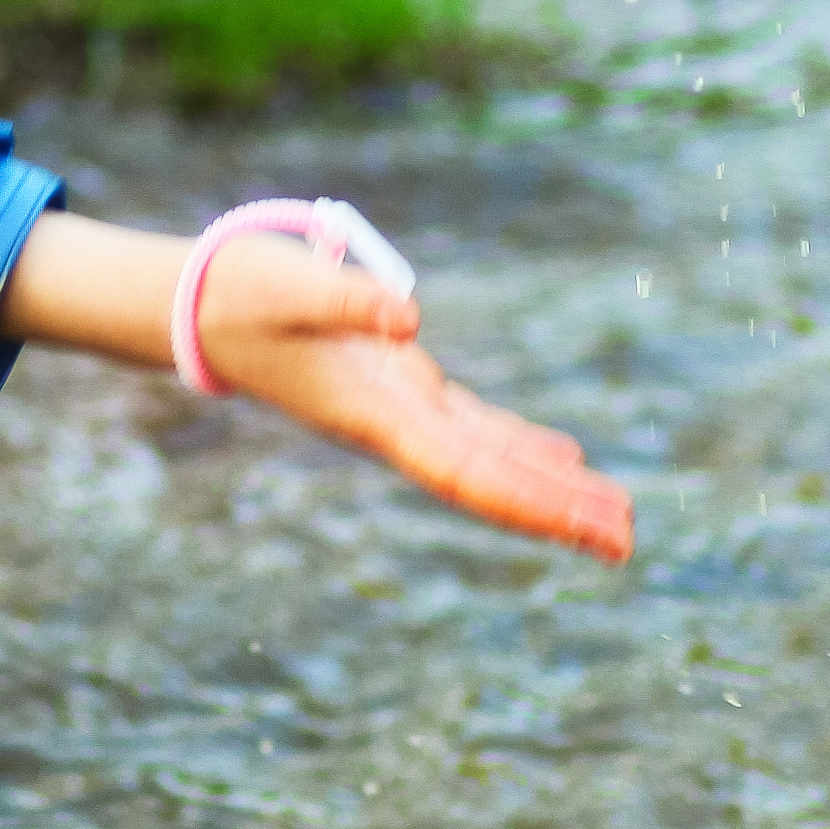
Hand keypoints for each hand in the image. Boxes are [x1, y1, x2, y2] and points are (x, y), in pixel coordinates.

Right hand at [0, 214, 633, 565]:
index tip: (578, 527)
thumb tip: (412, 316)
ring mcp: (402, 408)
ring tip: (616, 517)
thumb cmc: (243, 294)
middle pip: (490, 477)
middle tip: (627, 543)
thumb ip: (346, 299)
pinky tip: (565, 460)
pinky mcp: (403, 389)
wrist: (203, 309)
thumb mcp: (287, 285)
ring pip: (491, 458)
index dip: (523, 498)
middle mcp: (396, 422)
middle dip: (557, 510)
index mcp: (375, 410)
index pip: (462, 468)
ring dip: (552, 488)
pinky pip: (476, 429)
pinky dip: (523, 447)